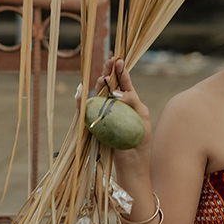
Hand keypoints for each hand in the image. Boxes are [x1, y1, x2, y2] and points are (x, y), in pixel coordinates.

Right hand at [92, 57, 152, 172]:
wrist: (131, 163)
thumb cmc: (139, 140)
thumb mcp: (142, 117)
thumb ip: (133, 102)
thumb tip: (117, 92)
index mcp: (130, 103)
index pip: (124, 84)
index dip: (121, 72)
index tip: (119, 60)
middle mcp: (115, 106)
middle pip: (109, 86)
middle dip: (108, 72)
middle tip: (109, 61)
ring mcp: (104, 114)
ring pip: (97, 95)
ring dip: (98, 85)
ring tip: (102, 78)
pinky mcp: (95, 124)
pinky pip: (86, 110)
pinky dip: (83, 102)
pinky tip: (82, 93)